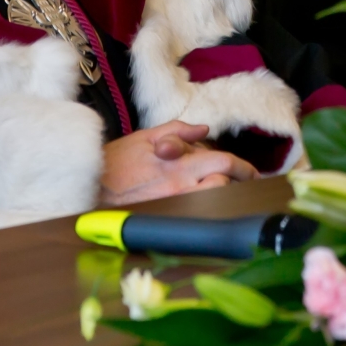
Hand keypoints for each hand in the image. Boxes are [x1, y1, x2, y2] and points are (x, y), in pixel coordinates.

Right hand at [99, 121, 258, 205]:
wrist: (92, 187)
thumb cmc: (116, 161)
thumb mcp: (145, 136)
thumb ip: (177, 130)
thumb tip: (204, 130)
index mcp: (179, 162)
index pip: (224, 162)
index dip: (244, 168)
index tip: (253, 173)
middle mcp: (181, 185)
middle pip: (225, 184)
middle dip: (239, 182)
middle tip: (246, 182)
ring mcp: (175, 204)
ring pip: (214, 200)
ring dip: (221, 192)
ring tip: (222, 188)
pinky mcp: (167, 216)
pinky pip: (197, 213)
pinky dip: (205, 204)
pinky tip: (203, 200)